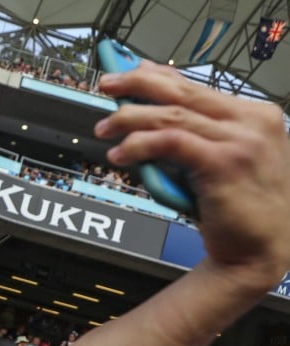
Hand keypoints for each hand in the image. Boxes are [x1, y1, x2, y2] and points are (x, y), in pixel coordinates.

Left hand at [95, 62, 289, 289]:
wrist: (259, 252)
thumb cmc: (239, 210)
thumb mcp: (223, 161)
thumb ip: (197, 136)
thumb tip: (152, 115)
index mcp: (257, 115)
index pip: (198, 86)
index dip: (159, 76)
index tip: (129, 74)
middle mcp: (253, 121)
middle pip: (183, 91)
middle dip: (138, 83)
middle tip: (107, 84)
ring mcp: (241, 140)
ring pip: (172, 115)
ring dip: (129, 119)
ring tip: (103, 128)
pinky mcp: (225, 163)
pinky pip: (171, 142)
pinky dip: (140, 144)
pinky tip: (120, 154)